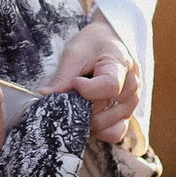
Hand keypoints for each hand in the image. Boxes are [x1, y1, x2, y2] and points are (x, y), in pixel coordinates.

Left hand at [43, 20, 140, 142]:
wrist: (109, 42)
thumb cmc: (93, 44)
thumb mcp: (75, 52)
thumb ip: (63, 76)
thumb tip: (44, 95)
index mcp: (121, 66)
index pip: (109, 86)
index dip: (88, 90)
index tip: (74, 82)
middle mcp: (131, 87)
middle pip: (102, 110)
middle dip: (79, 106)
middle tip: (68, 94)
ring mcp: (130, 103)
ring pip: (106, 125)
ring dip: (86, 120)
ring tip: (77, 103)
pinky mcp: (126, 115)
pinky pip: (114, 134)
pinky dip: (98, 131)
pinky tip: (87, 118)